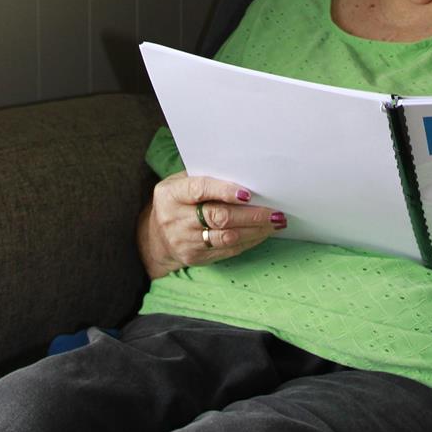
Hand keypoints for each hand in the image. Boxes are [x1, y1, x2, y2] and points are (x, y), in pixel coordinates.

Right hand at [138, 173, 286, 279]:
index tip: (248, 193)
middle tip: (275, 212)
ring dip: (255, 230)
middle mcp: (176, 219)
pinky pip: (227, 251)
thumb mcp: (180, 182)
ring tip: (276, 222)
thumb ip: (206, 177)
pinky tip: (262, 233)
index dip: (224, 191)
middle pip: (218, 217)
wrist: (155, 237)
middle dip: (251, 215)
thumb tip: (245, 174)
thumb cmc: (177, 200)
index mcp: (172, 194)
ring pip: (227, 237)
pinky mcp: (195, 258)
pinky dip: (249, 241)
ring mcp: (185, 242)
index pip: (200, 190)